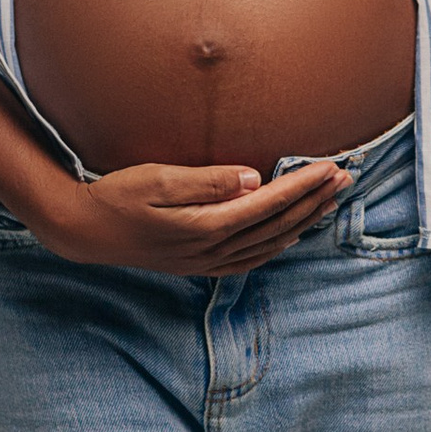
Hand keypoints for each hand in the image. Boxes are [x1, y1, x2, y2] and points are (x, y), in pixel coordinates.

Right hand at [34, 156, 350, 272]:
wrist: (83, 231)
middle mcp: (211, 249)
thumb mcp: (158, 179)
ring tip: (330, 200)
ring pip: (270, 244)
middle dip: (314, 201)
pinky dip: (277, 245)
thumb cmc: (116, 196)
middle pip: (277, 226)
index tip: (331, 167)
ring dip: (303, 222)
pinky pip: (251, 259)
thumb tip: (255, 179)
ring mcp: (205, 261)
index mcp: (205, 226)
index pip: (269, 204)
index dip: (303, 185)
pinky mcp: (198, 265)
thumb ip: (208, 181)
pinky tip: (290, 235)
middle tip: (347, 177)